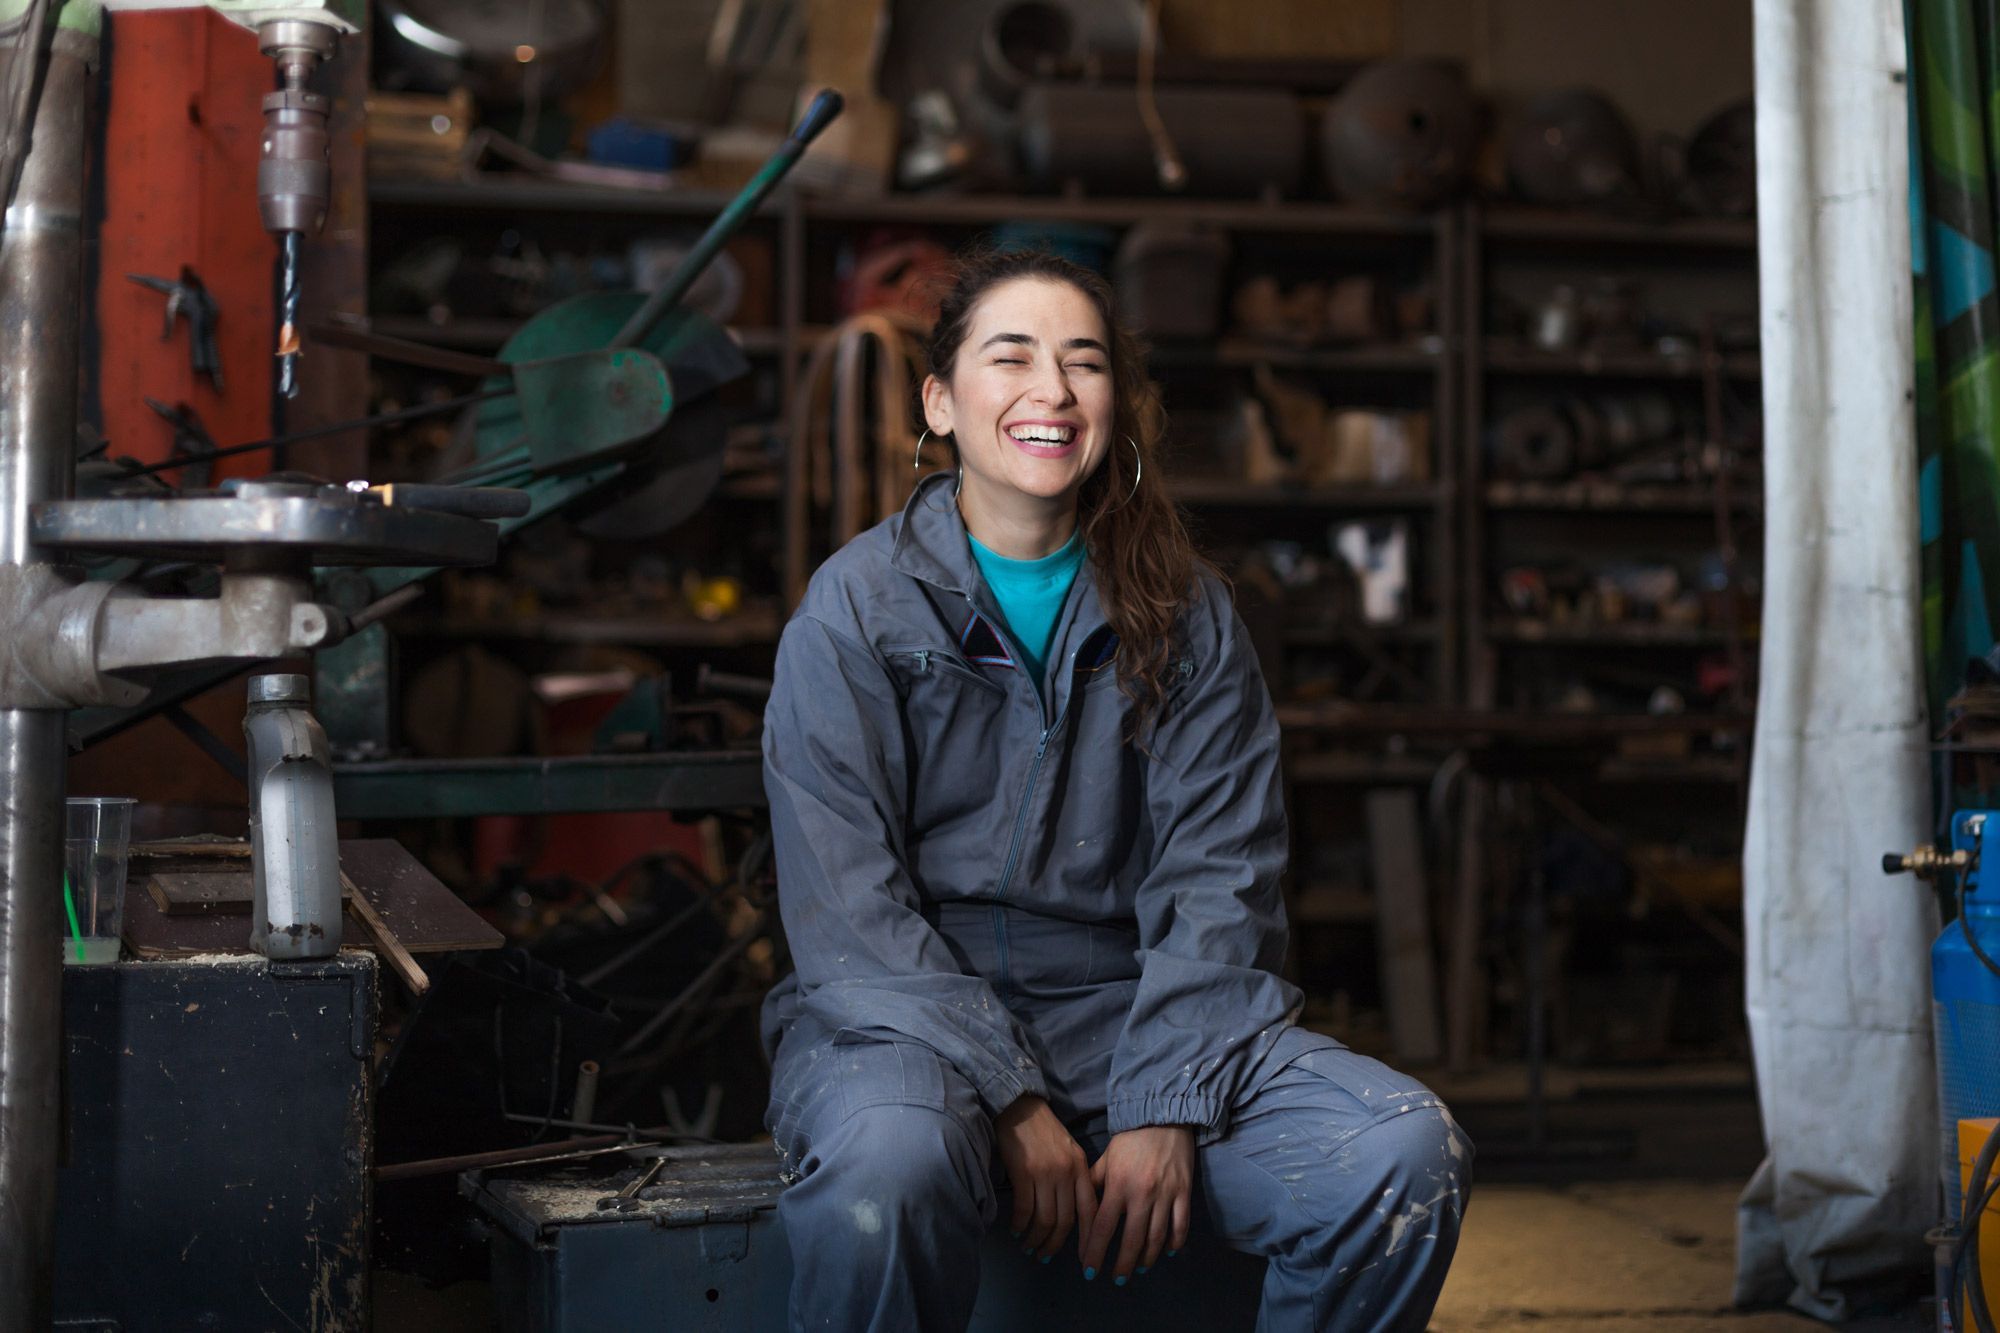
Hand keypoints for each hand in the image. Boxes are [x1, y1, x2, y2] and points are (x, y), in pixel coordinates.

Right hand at [994, 1095, 1097, 1261]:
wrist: (1020, 1107)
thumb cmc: (1043, 1131)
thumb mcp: (1068, 1151)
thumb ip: (1074, 1177)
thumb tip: (1072, 1212)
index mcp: (1081, 1169)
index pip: (1090, 1211)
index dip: (1088, 1238)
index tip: (1084, 1259)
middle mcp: (1067, 1173)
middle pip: (1065, 1221)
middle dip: (1055, 1244)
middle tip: (1044, 1256)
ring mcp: (1045, 1174)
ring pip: (1045, 1219)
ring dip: (1036, 1238)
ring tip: (1028, 1246)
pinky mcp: (1024, 1172)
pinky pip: (1024, 1208)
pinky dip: (1020, 1223)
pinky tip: (1016, 1229)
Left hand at [1081, 1125, 1193, 1281]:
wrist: (1163, 1117)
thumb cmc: (1130, 1139)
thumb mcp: (1106, 1159)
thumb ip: (1094, 1183)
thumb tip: (1081, 1209)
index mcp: (1117, 1185)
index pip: (1103, 1228)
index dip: (1094, 1252)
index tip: (1089, 1271)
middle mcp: (1141, 1194)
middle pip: (1131, 1240)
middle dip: (1122, 1264)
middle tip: (1116, 1279)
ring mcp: (1165, 1194)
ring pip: (1157, 1238)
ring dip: (1147, 1258)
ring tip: (1139, 1268)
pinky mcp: (1184, 1192)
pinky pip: (1180, 1225)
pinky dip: (1173, 1243)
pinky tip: (1166, 1252)